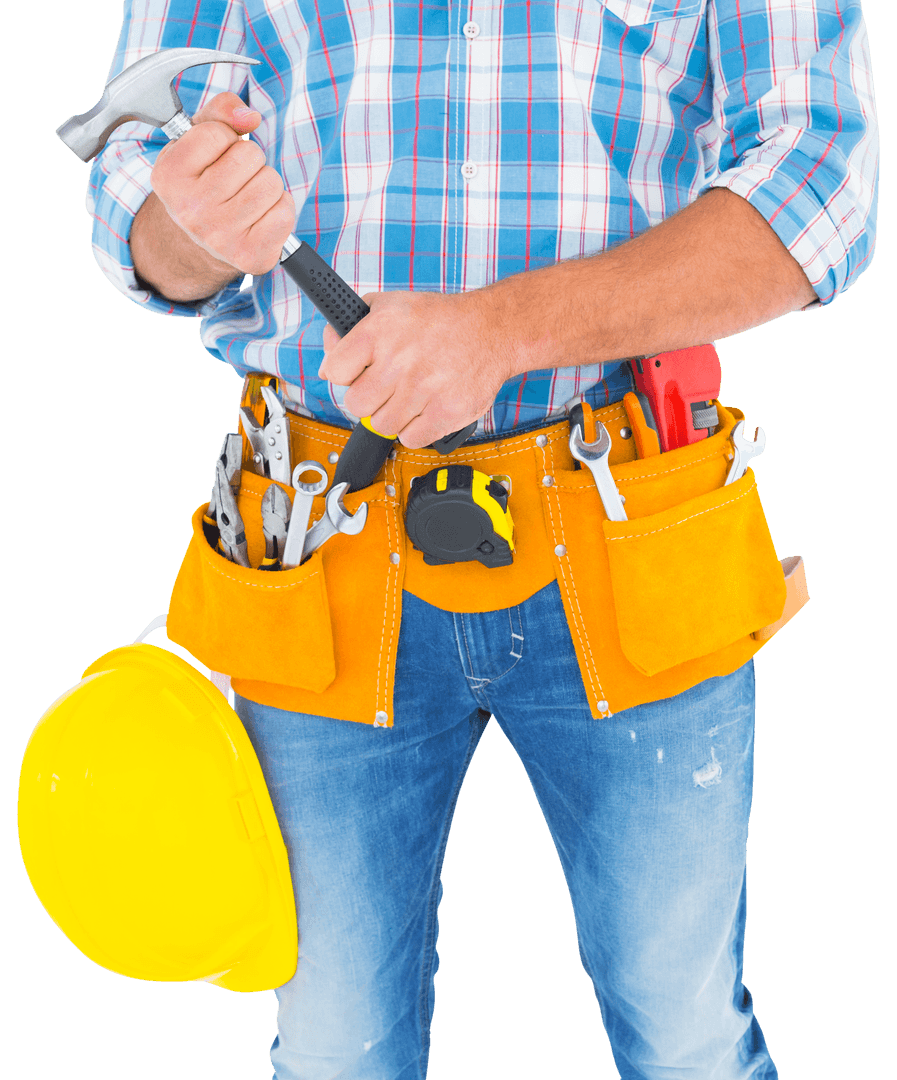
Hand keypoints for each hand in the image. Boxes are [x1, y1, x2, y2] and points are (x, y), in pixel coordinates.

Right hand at [150, 92, 295, 274]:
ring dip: (266, 184)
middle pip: (249, 156)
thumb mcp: (199, 138)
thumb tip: (249, 117)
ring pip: (270, 183)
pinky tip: (260, 217)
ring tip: (248, 197)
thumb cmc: (204, 179)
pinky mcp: (249, 256)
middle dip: (250, 161)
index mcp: (167, 176)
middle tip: (235, 179)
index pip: (216, 133)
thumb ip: (221, 111)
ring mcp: (220, 237)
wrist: (203, 241)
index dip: (225, 138)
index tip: (215, 155)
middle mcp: (189, 210)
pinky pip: (284, 212)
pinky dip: (280, 209)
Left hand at [318, 290, 513, 448]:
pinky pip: (410, 439)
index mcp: (379, 332)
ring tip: (408, 397)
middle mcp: (399, 361)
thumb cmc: (439, 320)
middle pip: (356, 405)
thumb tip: (329, 351)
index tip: (357, 372)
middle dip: (369, 398)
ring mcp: (423, 390)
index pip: (335, 372)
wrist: (491, 330)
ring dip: (392, 416)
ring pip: (381, 426)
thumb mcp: (389, 306)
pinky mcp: (445, 413)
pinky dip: (415, 430)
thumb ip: (351, 326)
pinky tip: (424, 409)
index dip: (345, 375)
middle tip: (386, 387)